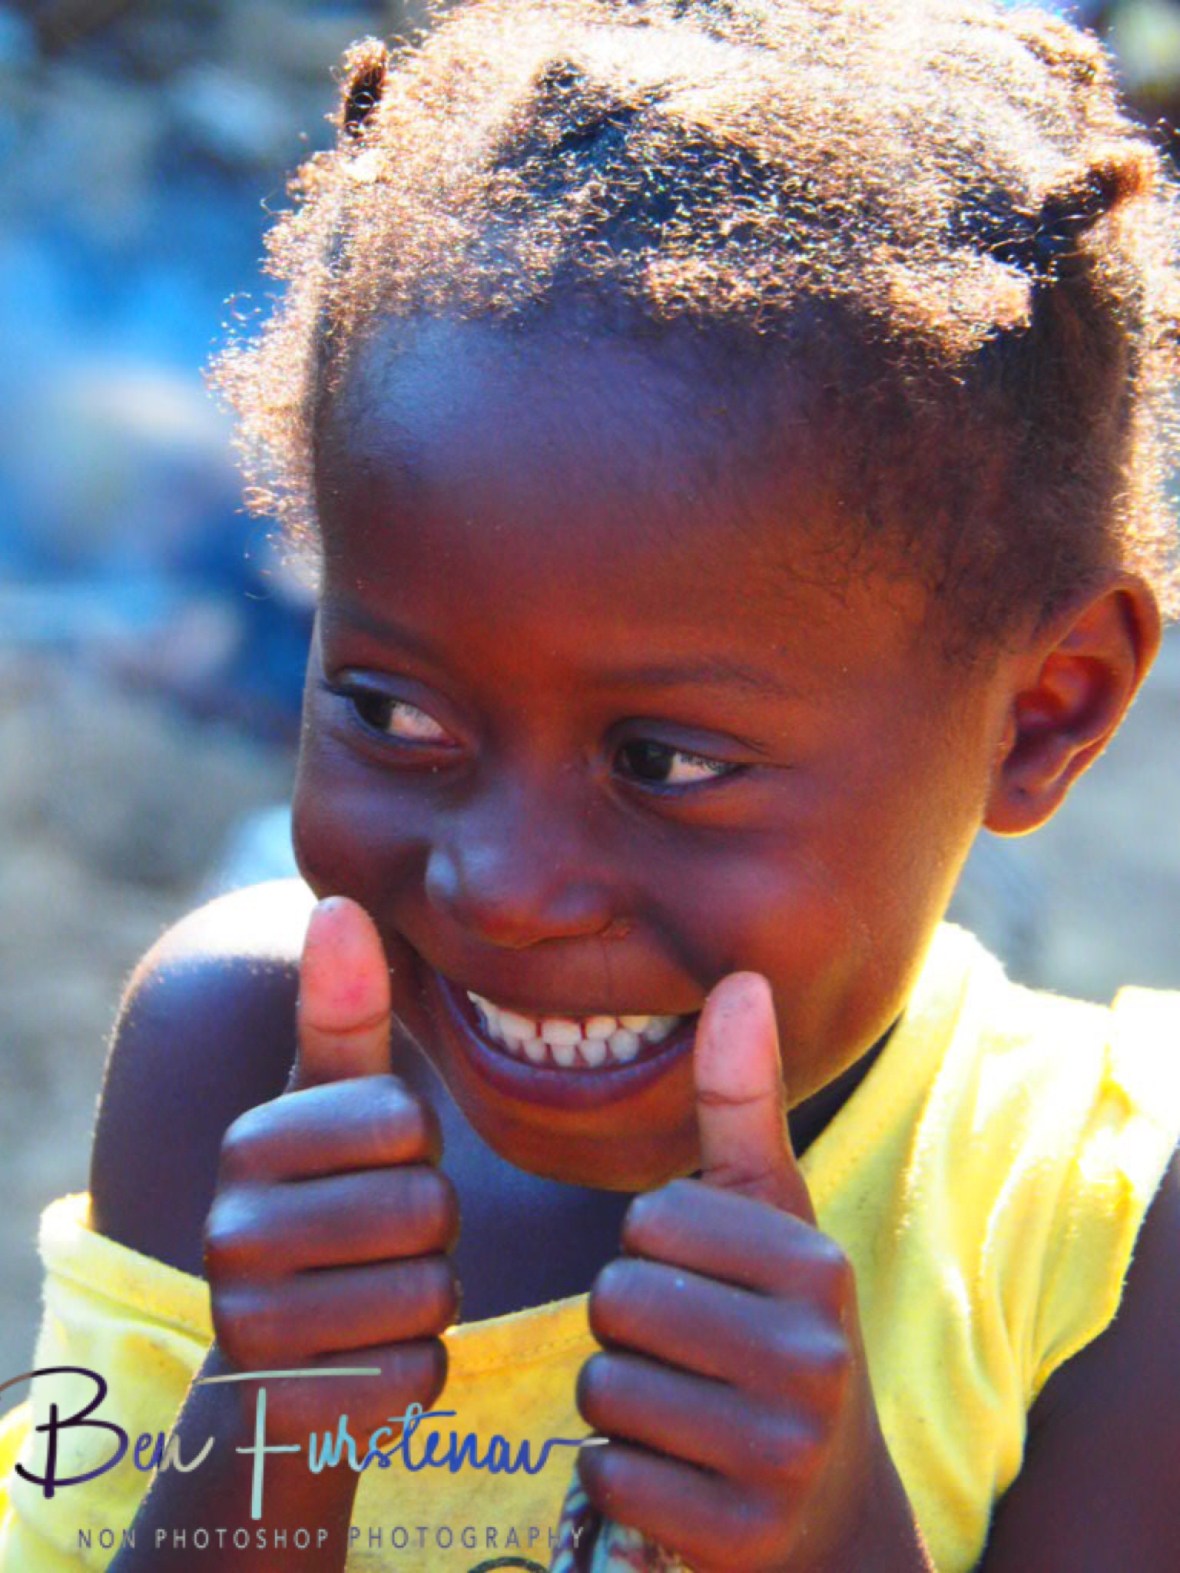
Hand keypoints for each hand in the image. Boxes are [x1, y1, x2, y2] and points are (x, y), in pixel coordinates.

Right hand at [204, 897, 458, 1440]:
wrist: (280, 1365)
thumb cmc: (329, 1205)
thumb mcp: (335, 1110)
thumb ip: (345, 1012)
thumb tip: (338, 903)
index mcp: (250, 1143)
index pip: (405, 1121)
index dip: (418, 1150)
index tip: (378, 1167)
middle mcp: (230, 1233)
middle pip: (425, 1211)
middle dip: (432, 1230)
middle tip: (386, 1241)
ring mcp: (252, 1329)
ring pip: (430, 1296)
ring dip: (429, 1299)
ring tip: (376, 1293)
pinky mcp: (291, 1410)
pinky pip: (420, 1375)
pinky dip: (419, 1369)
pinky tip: (371, 1358)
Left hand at [575, 974, 923, 1571]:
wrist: (829, 1506)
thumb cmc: (776, 1328)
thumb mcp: (769, 1218)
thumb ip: (742, 1102)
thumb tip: (740, 977)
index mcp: (816, 1264)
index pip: (648, 1220)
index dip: (652, 1250)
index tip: (705, 1283)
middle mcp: (815, 1357)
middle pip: (618, 1301)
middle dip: (628, 1326)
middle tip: (688, 1353)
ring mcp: (782, 1456)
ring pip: (603, 1389)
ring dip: (620, 1402)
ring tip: (686, 1408)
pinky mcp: (739, 1533)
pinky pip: (606, 1472)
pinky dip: (620, 1472)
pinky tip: (679, 1472)